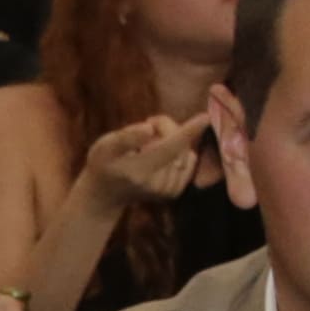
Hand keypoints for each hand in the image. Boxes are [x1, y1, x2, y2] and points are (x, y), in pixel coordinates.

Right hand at [78, 113, 211, 208]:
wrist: (105, 194)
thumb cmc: (103, 162)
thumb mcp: (105, 145)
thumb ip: (127, 137)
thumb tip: (150, 129)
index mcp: (137, 171)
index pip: (167, 148)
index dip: (187, 131)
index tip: (206, 116)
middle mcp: (156, 185)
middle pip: (176, 144)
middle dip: (166, 128)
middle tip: (147, 125)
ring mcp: (166, 191)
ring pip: (184, 151)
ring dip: (171, 140)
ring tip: (149, 145)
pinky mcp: (174, 193)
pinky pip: (189, 162)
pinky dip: (179, 153)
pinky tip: (161, 156)